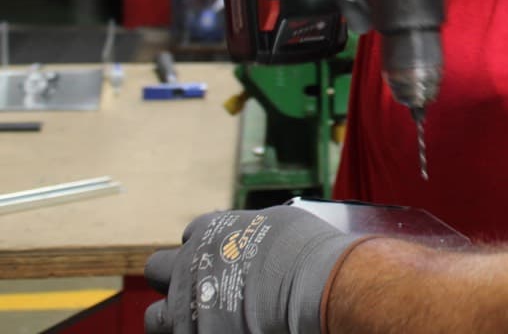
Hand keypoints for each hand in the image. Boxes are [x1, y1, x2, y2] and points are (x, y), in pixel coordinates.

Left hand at [144, 205, 361, 333]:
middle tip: (201, 292)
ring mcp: (186, 307)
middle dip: (174, 280)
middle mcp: (188, 266)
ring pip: (155, 319)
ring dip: (175, 319)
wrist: (314, 286)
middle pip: (157, 269)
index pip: (190, 235)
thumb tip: (259, 239)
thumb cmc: (305, 250)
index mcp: (208, 231)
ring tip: (203, 324)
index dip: (207, 248)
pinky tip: (229, 332)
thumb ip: (253, 230)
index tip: (224, 259)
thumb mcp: (279, 222)